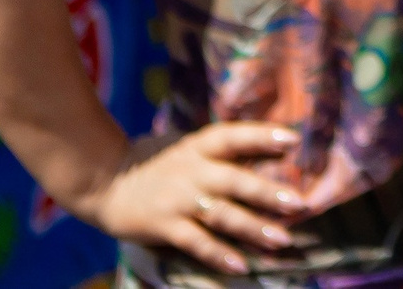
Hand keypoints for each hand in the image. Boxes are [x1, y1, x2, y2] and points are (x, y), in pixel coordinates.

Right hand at [80, 123, 306, 275]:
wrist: (103, 180)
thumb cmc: (157, 161)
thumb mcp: (189, 146)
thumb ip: (224, 149)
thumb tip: (273, 148)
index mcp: (199, 146)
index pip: (234, 136)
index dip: (263, 136)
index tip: (294, 139)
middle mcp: (192, 171)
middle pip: (236, 181)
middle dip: (269, 193)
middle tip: (300, 203)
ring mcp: (178, 200)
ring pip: (221, 215)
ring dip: (253, 228)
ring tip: (282, 239)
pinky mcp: (163, 226)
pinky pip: (196, 242)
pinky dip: (218, 255)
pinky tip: (241, 266)